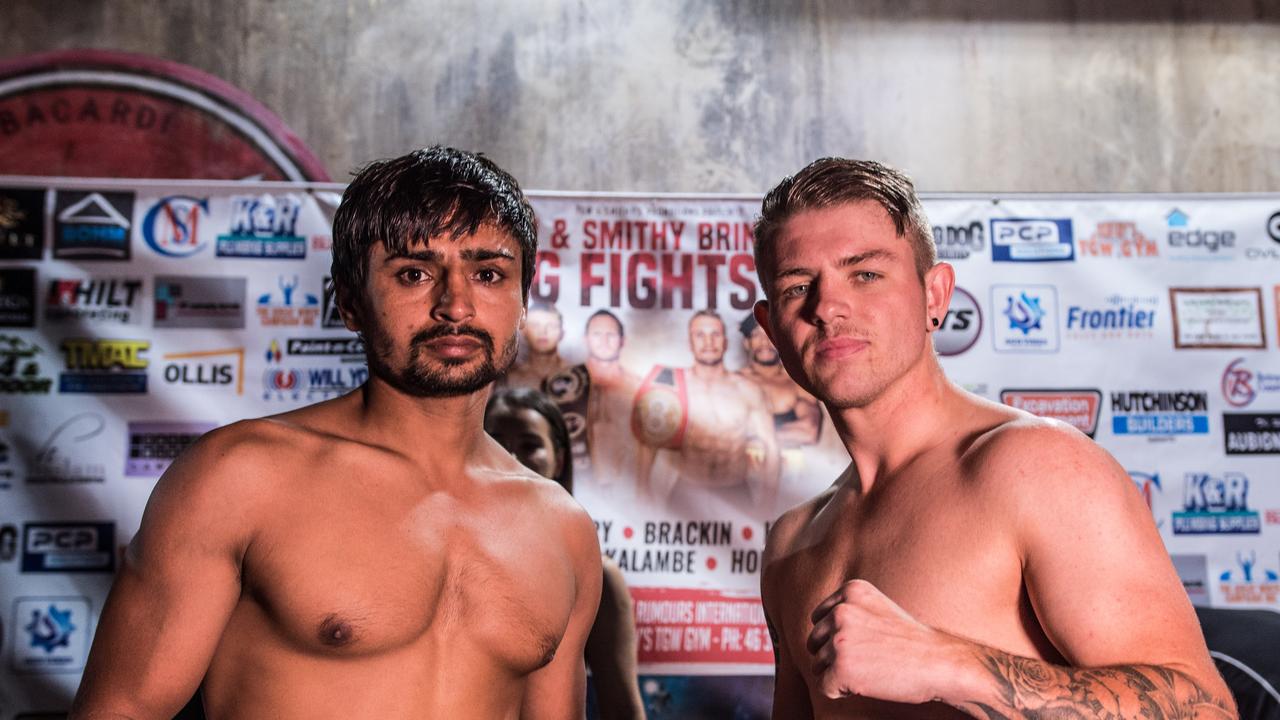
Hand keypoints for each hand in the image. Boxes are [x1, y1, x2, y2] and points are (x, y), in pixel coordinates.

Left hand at [807, 579, 963, 704]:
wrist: (939, 663)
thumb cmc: (911, 642)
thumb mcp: (878, 608)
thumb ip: (848, 611)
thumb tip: (816, 633)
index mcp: (851, 591)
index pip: (819, 618)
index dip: (835, 637)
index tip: (861, 644)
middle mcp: (841, 611)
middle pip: (814, 642)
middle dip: (833, 656)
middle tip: (867, 661)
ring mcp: (839, 639)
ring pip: (817, 665)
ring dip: (839, 674)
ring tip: (870, 670)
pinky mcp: (841, 668)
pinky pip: (824, 686)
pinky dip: (841, 691)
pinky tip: (866, 684)